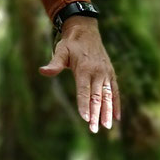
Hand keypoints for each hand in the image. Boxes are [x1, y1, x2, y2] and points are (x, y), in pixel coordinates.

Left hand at [39, 18, 119, 133]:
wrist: (86, 30)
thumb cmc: (70, 43)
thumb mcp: (60, 51)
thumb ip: (54, 63)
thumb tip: (42, 71)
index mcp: (84, 68)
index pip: (84, 90)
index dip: (84, 105)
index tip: (85, 119)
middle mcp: (97, 72)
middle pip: (97, 96)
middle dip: (96, 114)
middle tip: (93, 129)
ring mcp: (105, 73)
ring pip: (108, 96)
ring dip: (107, 112)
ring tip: (107, 127)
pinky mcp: (110, 74)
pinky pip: (115, 91)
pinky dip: (116, 104)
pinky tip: (116, 118)